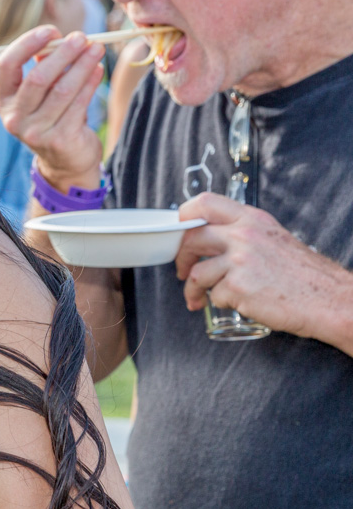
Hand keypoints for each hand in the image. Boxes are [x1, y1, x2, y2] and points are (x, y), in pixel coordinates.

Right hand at [0, 25, 105, 188]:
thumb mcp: (41, 93)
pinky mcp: (59, 140)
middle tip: (82, 37)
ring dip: (82, 65)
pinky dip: (90, 84)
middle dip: (62, 53)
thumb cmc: (53, 116)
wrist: (65, 160)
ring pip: (62, 90)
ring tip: (97, 48)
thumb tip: (57, 40)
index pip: (6, 65)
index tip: (51, 31)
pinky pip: (78, 104)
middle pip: (37, 78)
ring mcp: (35, 132)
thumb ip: (44, 67)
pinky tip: (98, 70)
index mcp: (3, 100)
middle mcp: (14, 117)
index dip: (27, 44)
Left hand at [175, 194, 352, 341]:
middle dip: (181, 257)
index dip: (183, 216)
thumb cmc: (305, 275)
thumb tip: (211, 238)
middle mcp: (243, 235)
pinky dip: (220, 302)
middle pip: (190, 238)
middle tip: (182, 270)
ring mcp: (239, 260)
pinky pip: (214, 295)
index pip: (204, 203)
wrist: (330, 299)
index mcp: (252, 219)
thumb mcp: (274, 239)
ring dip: (192, 290)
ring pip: (196, 273)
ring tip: (197, 299)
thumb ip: (243, 234)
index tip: (178, 231)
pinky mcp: (238, 286)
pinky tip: (235, 304)